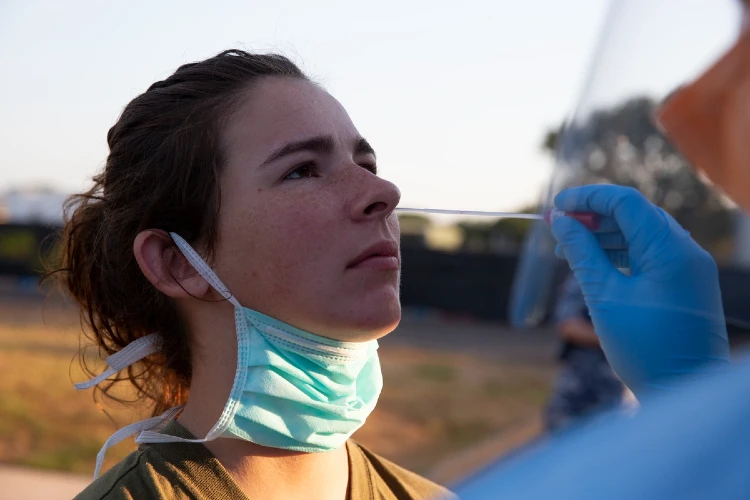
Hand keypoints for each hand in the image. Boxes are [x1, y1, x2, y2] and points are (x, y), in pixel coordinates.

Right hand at [550, 185, 729, 397]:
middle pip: (634, 214)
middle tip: (557, 226)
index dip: (587, 198)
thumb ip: (581, 252)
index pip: (625, 203)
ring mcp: (688, 267)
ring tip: (568, 249)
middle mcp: (685, 251)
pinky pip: (650, 253)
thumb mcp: (604, 296)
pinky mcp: (685, 282)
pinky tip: (593, 262)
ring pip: (641, 233)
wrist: (684, 389)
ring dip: (603, 235)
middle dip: (593, 216)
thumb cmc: (645, 348)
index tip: (556, 206)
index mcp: (669, 250)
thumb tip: (560, 221)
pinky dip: (620, 252)